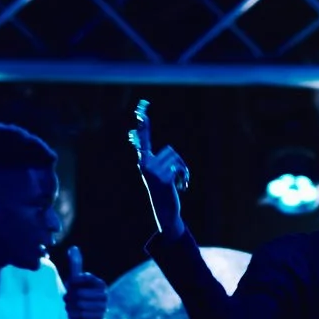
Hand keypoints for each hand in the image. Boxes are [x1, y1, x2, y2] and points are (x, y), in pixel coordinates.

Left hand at [62, 245, 107, 318]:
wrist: (90, 314)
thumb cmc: (82, 293)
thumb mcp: (79, 280)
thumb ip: (76, 264)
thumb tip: (73, 247)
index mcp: (100, 283)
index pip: (85, 278)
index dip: (74, 281)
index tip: (70, 284)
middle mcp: (104, 294)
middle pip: (79, 293)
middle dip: (69, 296)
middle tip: (67, 298)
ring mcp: (103, 306)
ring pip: (79, 304)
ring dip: (70, 306)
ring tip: (69, 306)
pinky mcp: (99, 318)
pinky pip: (80, 315)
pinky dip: (73, 315)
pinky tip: (73, 313)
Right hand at [128, 98, 191, 235]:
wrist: (164, 210)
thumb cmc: (162, 188)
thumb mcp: (155, 170)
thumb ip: (148, 155)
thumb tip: (134, 136)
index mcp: (144, 161)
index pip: (144, 140)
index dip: (144, 125)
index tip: (141, 109)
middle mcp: (145, 165)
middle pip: (170, 151)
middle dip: (171, 156)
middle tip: (147, 114)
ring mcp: (154, 172)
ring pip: (177, 160)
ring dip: (183, 170)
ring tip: (178, 181)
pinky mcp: (164, 179)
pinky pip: (180, 169)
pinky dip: (184, 178)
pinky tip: (181, 187)